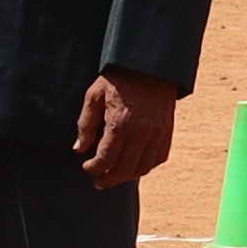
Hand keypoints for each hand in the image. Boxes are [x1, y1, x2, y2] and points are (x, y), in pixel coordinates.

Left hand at [68, 72, 178, 190]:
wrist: (149, 65)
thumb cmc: (118, 79)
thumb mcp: (94, 96)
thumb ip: (86, 124)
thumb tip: (79, 149)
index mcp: (120, 124)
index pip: (106, 159)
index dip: (93, 169)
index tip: (86, 167)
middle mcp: (141, 132)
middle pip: (124, 169)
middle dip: (108, 179)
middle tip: (98, 182)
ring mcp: (157, 134)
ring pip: (142, 168)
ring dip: (127, 177)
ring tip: (114, 177)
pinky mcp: (167, 132)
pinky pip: (158, 158)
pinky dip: (145, 167)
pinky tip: (134, 166)